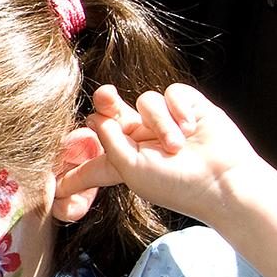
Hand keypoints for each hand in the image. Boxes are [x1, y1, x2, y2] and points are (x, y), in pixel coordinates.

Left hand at [57, 84, 271, 224]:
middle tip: (105, 96)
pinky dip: (179, 109)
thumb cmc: (175, 184)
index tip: (56, 149)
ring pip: (146, 101)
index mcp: (124, 157)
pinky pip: (172, 93)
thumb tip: (95, 117)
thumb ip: (109, 143)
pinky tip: (190, 128)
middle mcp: (142, 136)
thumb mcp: (131, 169)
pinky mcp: (188, 106)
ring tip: (177, 145)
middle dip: (107, 102)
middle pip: (114, 110)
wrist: (220, 181)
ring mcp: (165, 120)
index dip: (77, 147)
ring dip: (161, 123)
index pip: (95, 149)